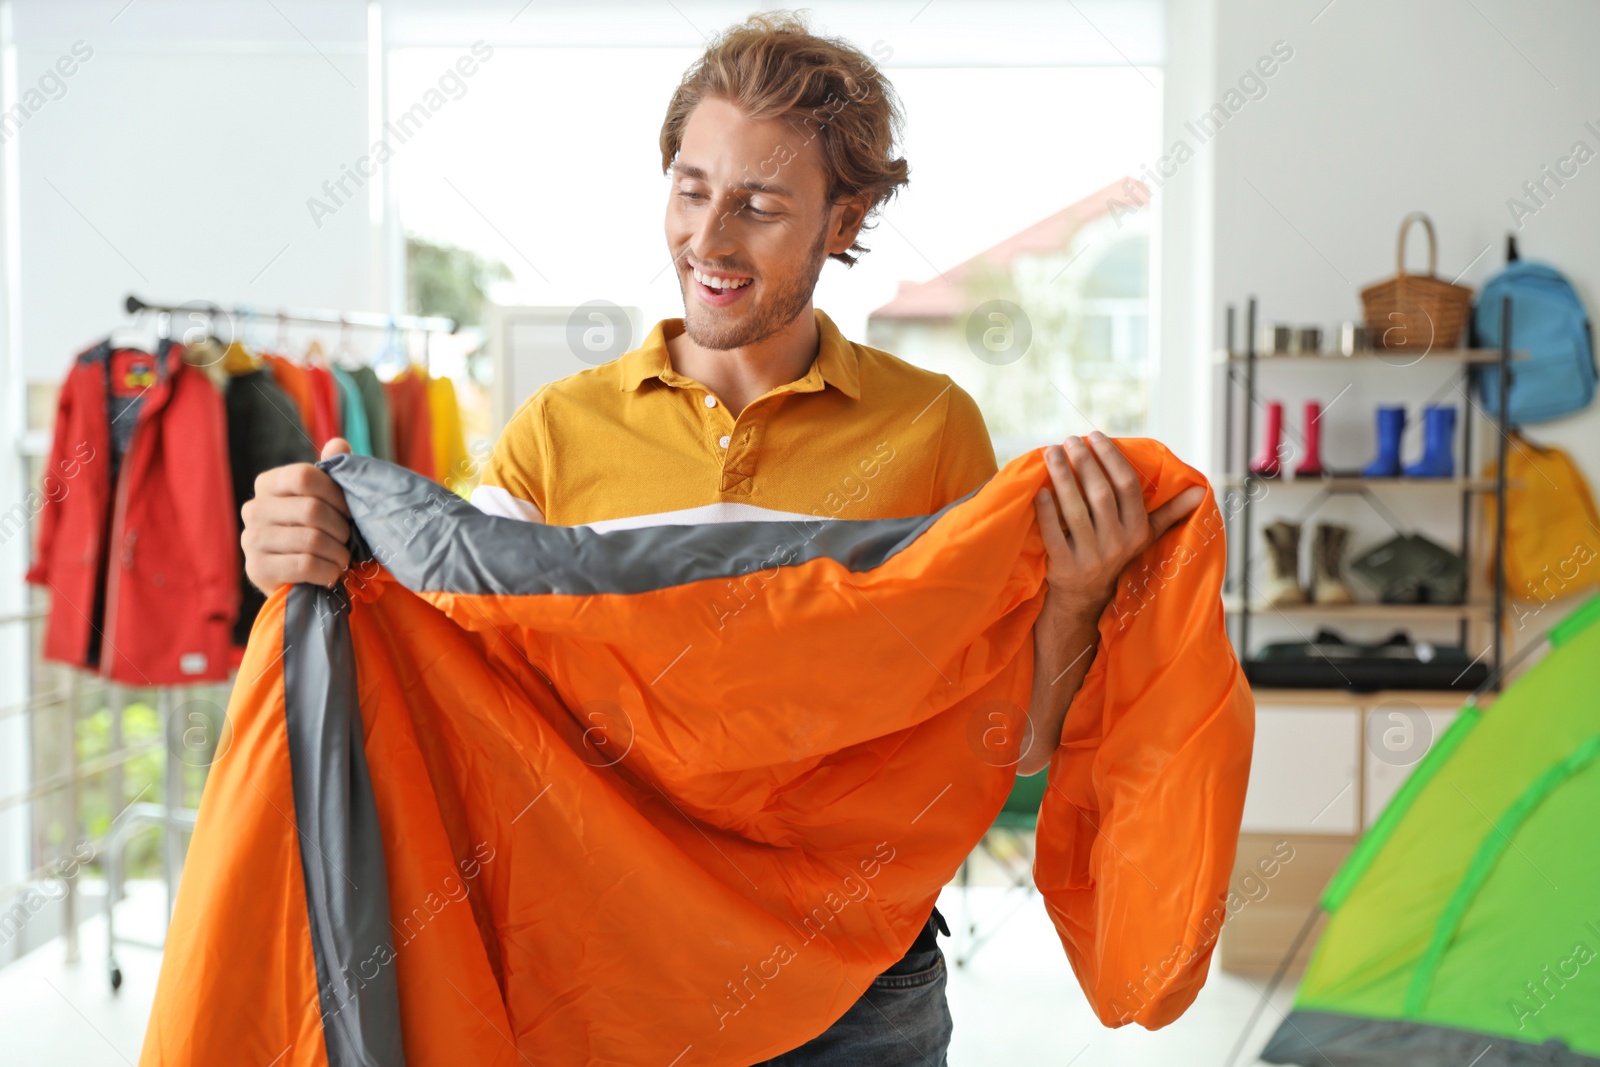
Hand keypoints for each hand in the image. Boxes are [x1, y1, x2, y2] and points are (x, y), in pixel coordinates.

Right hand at [241, 438, 352, 595]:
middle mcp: (253, 508)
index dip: (336, 494)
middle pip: (311, 509)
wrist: (303, 579)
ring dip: (338, 553)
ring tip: (342, 558)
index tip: (351, 512)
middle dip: (342, 529)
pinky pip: (305, 565)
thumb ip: (333, 471)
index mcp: (268, 484)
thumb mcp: (329, 499)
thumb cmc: (320, 532)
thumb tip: (339, 444)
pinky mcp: (255, 568)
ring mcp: (250, 539)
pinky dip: (328, 571)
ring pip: (311, 539)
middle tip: (349, 540)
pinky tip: (332, 574)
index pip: (304, 476)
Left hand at [1033, 432, 1205, 618]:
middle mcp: (1117, 543)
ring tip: (1051, 452)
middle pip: (1100, 494)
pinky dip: (1047, 511)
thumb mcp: (1146, 535)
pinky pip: (1054, 533)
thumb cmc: (1117, 553)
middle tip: (1070, 439)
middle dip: (1084, 462)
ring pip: (1075, 510)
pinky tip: (1039, 490)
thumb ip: (1170, 511)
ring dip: (1062, 478)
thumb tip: (1201, 490)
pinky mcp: (1065, 566)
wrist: (1087, 596)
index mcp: (1137, 530)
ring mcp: (1090, 556)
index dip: (1111, 458)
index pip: (1127, 486)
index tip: (1095, 435)